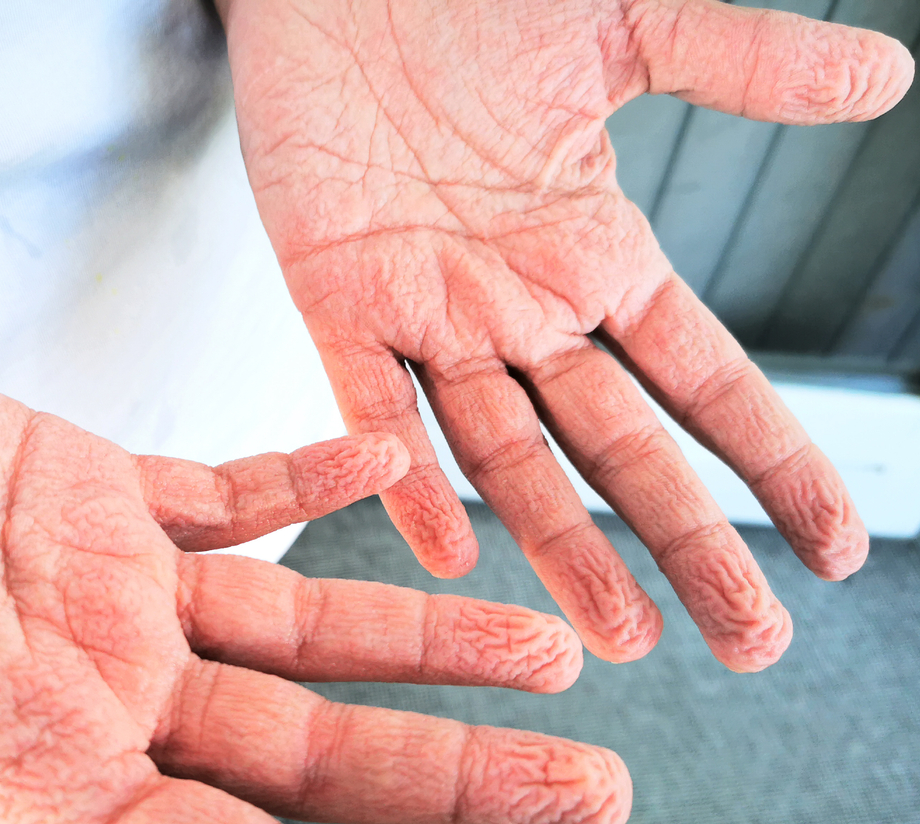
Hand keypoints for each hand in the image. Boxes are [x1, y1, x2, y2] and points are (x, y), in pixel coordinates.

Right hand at [0, 365, 633, 823]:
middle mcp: (117, 709)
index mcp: (67, 802)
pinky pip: (226, 489)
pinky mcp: (94, 496)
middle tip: (592, 785)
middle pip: (327, 756)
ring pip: (309, 625)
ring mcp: (114, 600)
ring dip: (428, 631)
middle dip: (462, 770)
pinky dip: (306, 473)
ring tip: (546, 646)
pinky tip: (391, 460)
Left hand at [218, 0, 914, 670]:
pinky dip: (406, 478)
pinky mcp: (336, 298)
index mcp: (592, 252)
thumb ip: (739, 64)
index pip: (701, 378)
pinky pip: (372, 405)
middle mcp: (520, 306)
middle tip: (748, 637)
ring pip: (505, 451)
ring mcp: (428, 313)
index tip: (830, 546)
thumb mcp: (625, 28)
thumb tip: (884, 81)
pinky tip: (451, 555)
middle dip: (682, 539)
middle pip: (616, 444)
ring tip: (619, 633)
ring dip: (559, 544)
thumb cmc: (471, 1)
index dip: (768, 461)